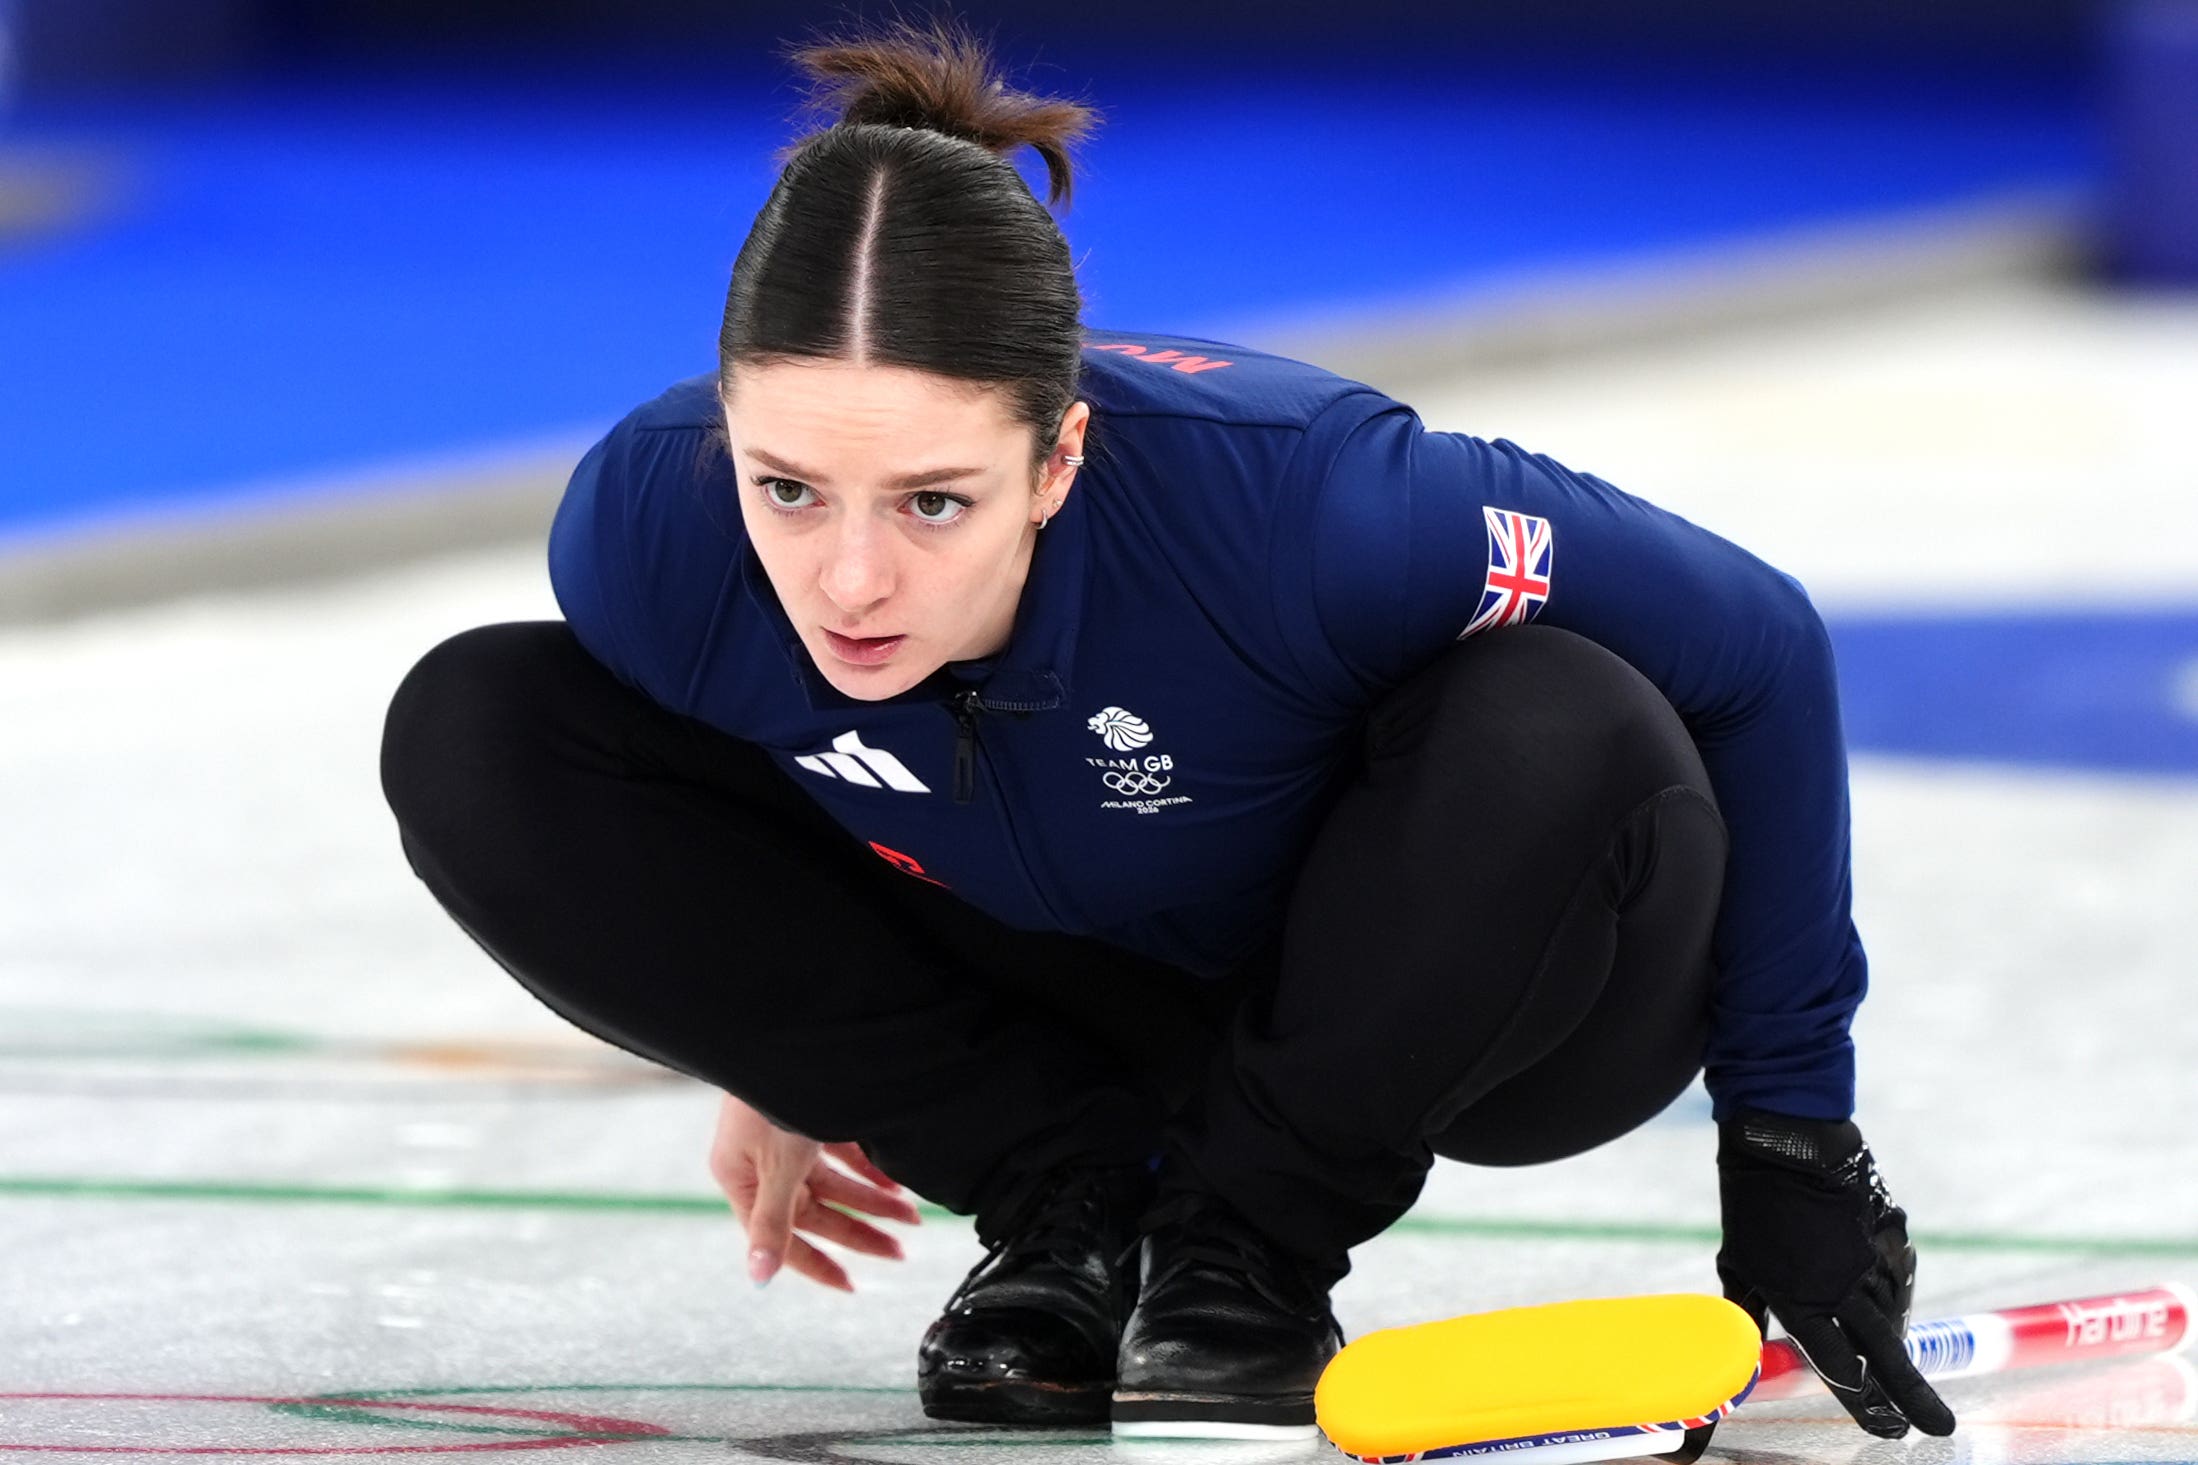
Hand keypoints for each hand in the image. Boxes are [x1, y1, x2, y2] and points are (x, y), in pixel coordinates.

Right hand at [708, 1091, 920, 1291]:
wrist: (783, 1030)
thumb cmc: (773, 1095)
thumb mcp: (776, 1166)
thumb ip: (771, 1223)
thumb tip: (758, 1277)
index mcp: (740, 1178)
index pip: (781, 1236)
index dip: (817, 1264)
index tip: (852, 1285)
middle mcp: (760, 1161)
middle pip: (815, 1211)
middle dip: (860, 1231)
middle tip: (901, 1249)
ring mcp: (785, 1138)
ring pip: (834, 1183)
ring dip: (871, 1200)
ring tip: (911, 1216)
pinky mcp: (808, 1116)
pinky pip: (842, 1153)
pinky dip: (868, 1167)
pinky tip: (896, 1182)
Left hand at [1715, 1108, 1955, 1438]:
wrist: (1785, 1139)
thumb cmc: (1751, 1207)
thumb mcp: (1738, 1267)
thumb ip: (1746, 1319)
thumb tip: (1730, 1360)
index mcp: (1802, 1302)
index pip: (1840, 1369)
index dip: (1864, 1404)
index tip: (1886, 1429)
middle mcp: (1844, 1288)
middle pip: (1887, 1355)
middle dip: (1913, 1396)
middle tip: (1940, 1427)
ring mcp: (1874, 1259)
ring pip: (1894, 1313)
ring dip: (1890, 1333)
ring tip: (1887, 1347)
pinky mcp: (1892, 1232)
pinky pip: (1899, 1273)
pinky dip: (1891, 1287)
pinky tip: (1878, 1287)